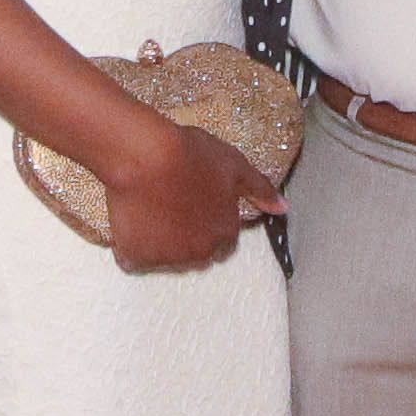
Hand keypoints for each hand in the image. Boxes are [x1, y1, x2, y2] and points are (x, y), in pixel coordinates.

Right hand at [104, 121, 287, 273]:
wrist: (144, 156)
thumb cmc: (190, 155)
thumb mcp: (235, 165)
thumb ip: (260, 190)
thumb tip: (283, 209)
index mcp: (225, 232)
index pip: (223, 242)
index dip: (210, 223)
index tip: (196, 206)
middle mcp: (199, 253)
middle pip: (196, 254)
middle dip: (188, 237)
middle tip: (172, 206)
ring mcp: (167, 257)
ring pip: (167, 258)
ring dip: (162, 243)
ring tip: (151, 211)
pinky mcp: (136, 256)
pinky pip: (134, 261)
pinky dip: (132, 248)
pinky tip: (131, 224)